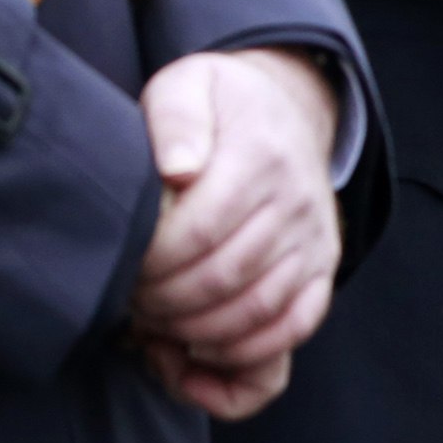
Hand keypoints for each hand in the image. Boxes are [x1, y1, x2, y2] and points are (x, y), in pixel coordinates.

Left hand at [131, 48, 341, 419]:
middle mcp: (297, 202)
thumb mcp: (189, 85)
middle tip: (128, 301)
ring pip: (258, 312)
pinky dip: (248, 356)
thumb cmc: (221, 107)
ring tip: (156, 326)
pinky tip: (200, 356)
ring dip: (197, 334)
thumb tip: (178, 169)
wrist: (288, 108)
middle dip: (163, 304)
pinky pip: (296, 326)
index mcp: (260, 156)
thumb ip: (177, 116)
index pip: (198, 232)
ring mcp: (315, 240)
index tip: (119, 268)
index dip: (150, 264)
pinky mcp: (323, 267)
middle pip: (224, 279)